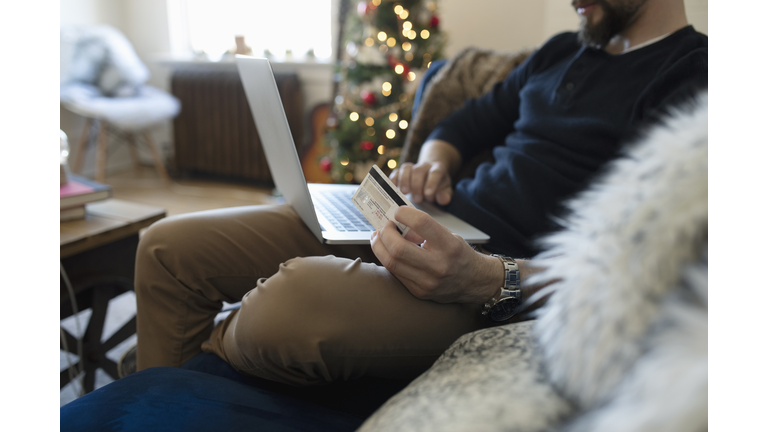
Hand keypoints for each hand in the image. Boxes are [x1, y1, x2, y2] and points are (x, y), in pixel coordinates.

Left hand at [370, 206, 502, 303]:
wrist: (474, 282)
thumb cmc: (460, 255)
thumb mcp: (450, 236)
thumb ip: (425, 229)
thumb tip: (397, 220)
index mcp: (449, 246)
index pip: (421, 223)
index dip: (404, 214)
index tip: (398, 212)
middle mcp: (439, 265)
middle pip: (398, 248)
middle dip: (385, 233)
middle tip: (385, 226)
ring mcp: (427, 282)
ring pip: (391, 263)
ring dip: (379, 246)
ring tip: (379, 237)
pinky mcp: (419, 292)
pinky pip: (395, 273)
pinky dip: (387, 258)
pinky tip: (388, 251)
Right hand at [390, 161, 452, 204]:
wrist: (431, 176)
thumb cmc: (438, 186)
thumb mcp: (445, 190)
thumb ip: (445, 195)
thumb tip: (443, 200)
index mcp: (438, 168)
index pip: (435, 172)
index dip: (431, 182)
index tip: (428, 194)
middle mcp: (424, 165)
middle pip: (419, 170)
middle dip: (416, 185)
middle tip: (417, 199)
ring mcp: (412, 167)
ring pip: (406, 168)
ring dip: (404, 180)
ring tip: (404, 193)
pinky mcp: (402, 171)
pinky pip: (396, 172)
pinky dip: (393, 179)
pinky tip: (392, 188)